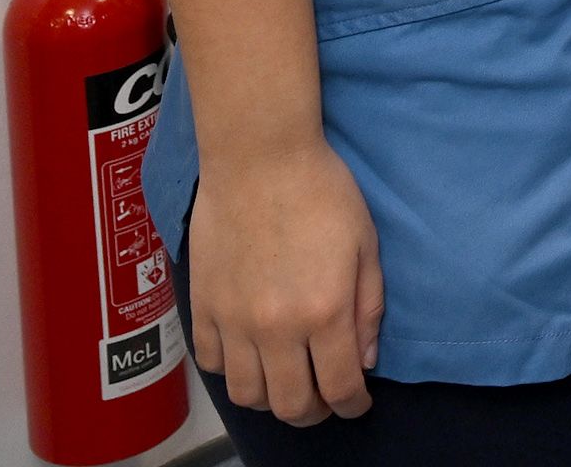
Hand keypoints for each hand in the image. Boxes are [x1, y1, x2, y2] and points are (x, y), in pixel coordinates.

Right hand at [188, 140, 383, 425]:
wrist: (259, 158)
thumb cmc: (323, 192)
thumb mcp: (366, 245)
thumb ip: (368, 309)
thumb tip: (365, 360)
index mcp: (325, 310)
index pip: (339, 387)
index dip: (352, 405)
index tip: (357, 404)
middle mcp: (276, 326)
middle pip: (290, 405)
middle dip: (314, 412)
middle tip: (325, 400)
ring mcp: (233, 320)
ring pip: (247, 395)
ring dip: (271, 399)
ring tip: (288, 382)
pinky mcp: (201, 307)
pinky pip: (212, 363)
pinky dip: (233, 371)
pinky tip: (251, 356)